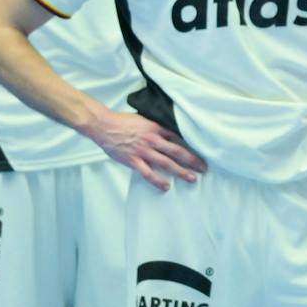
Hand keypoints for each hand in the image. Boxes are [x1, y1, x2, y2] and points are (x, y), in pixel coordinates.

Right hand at [82, 109, 204, 190]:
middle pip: (177, 151)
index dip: (190, 146)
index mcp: (156, 128)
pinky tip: (166, 186)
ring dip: (180, 171)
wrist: (103, 125)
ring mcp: (143, 151)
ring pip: (166, 163)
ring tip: (192, 179)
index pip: (178, 137)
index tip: (200, 152)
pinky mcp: (133, 160)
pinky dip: (158, 181)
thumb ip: (155, 128)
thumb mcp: (143, 120)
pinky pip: (148, 173)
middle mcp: (152, 140)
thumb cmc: (122, 122)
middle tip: (203, 167)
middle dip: (192, 160)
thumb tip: (167, 134)